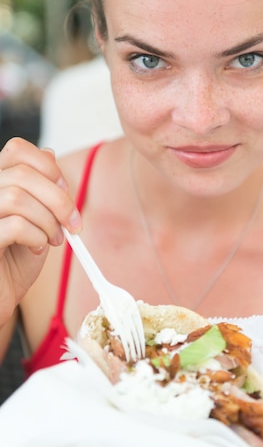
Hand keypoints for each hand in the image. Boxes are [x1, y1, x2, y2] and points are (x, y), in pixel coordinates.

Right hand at [0, 138, 80, 326]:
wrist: (0, 297)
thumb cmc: (14, 260)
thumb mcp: (36, 218)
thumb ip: (40, 188)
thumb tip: (49, 154)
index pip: (17, 149)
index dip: (48, 166)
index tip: (64, 190)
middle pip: (23, 173)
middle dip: (58, 199)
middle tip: (71, 223)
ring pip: (18, 197)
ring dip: (48, 221)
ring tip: (53, 239)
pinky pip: (15, 225)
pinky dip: (37, 237)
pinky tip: (37, 248)